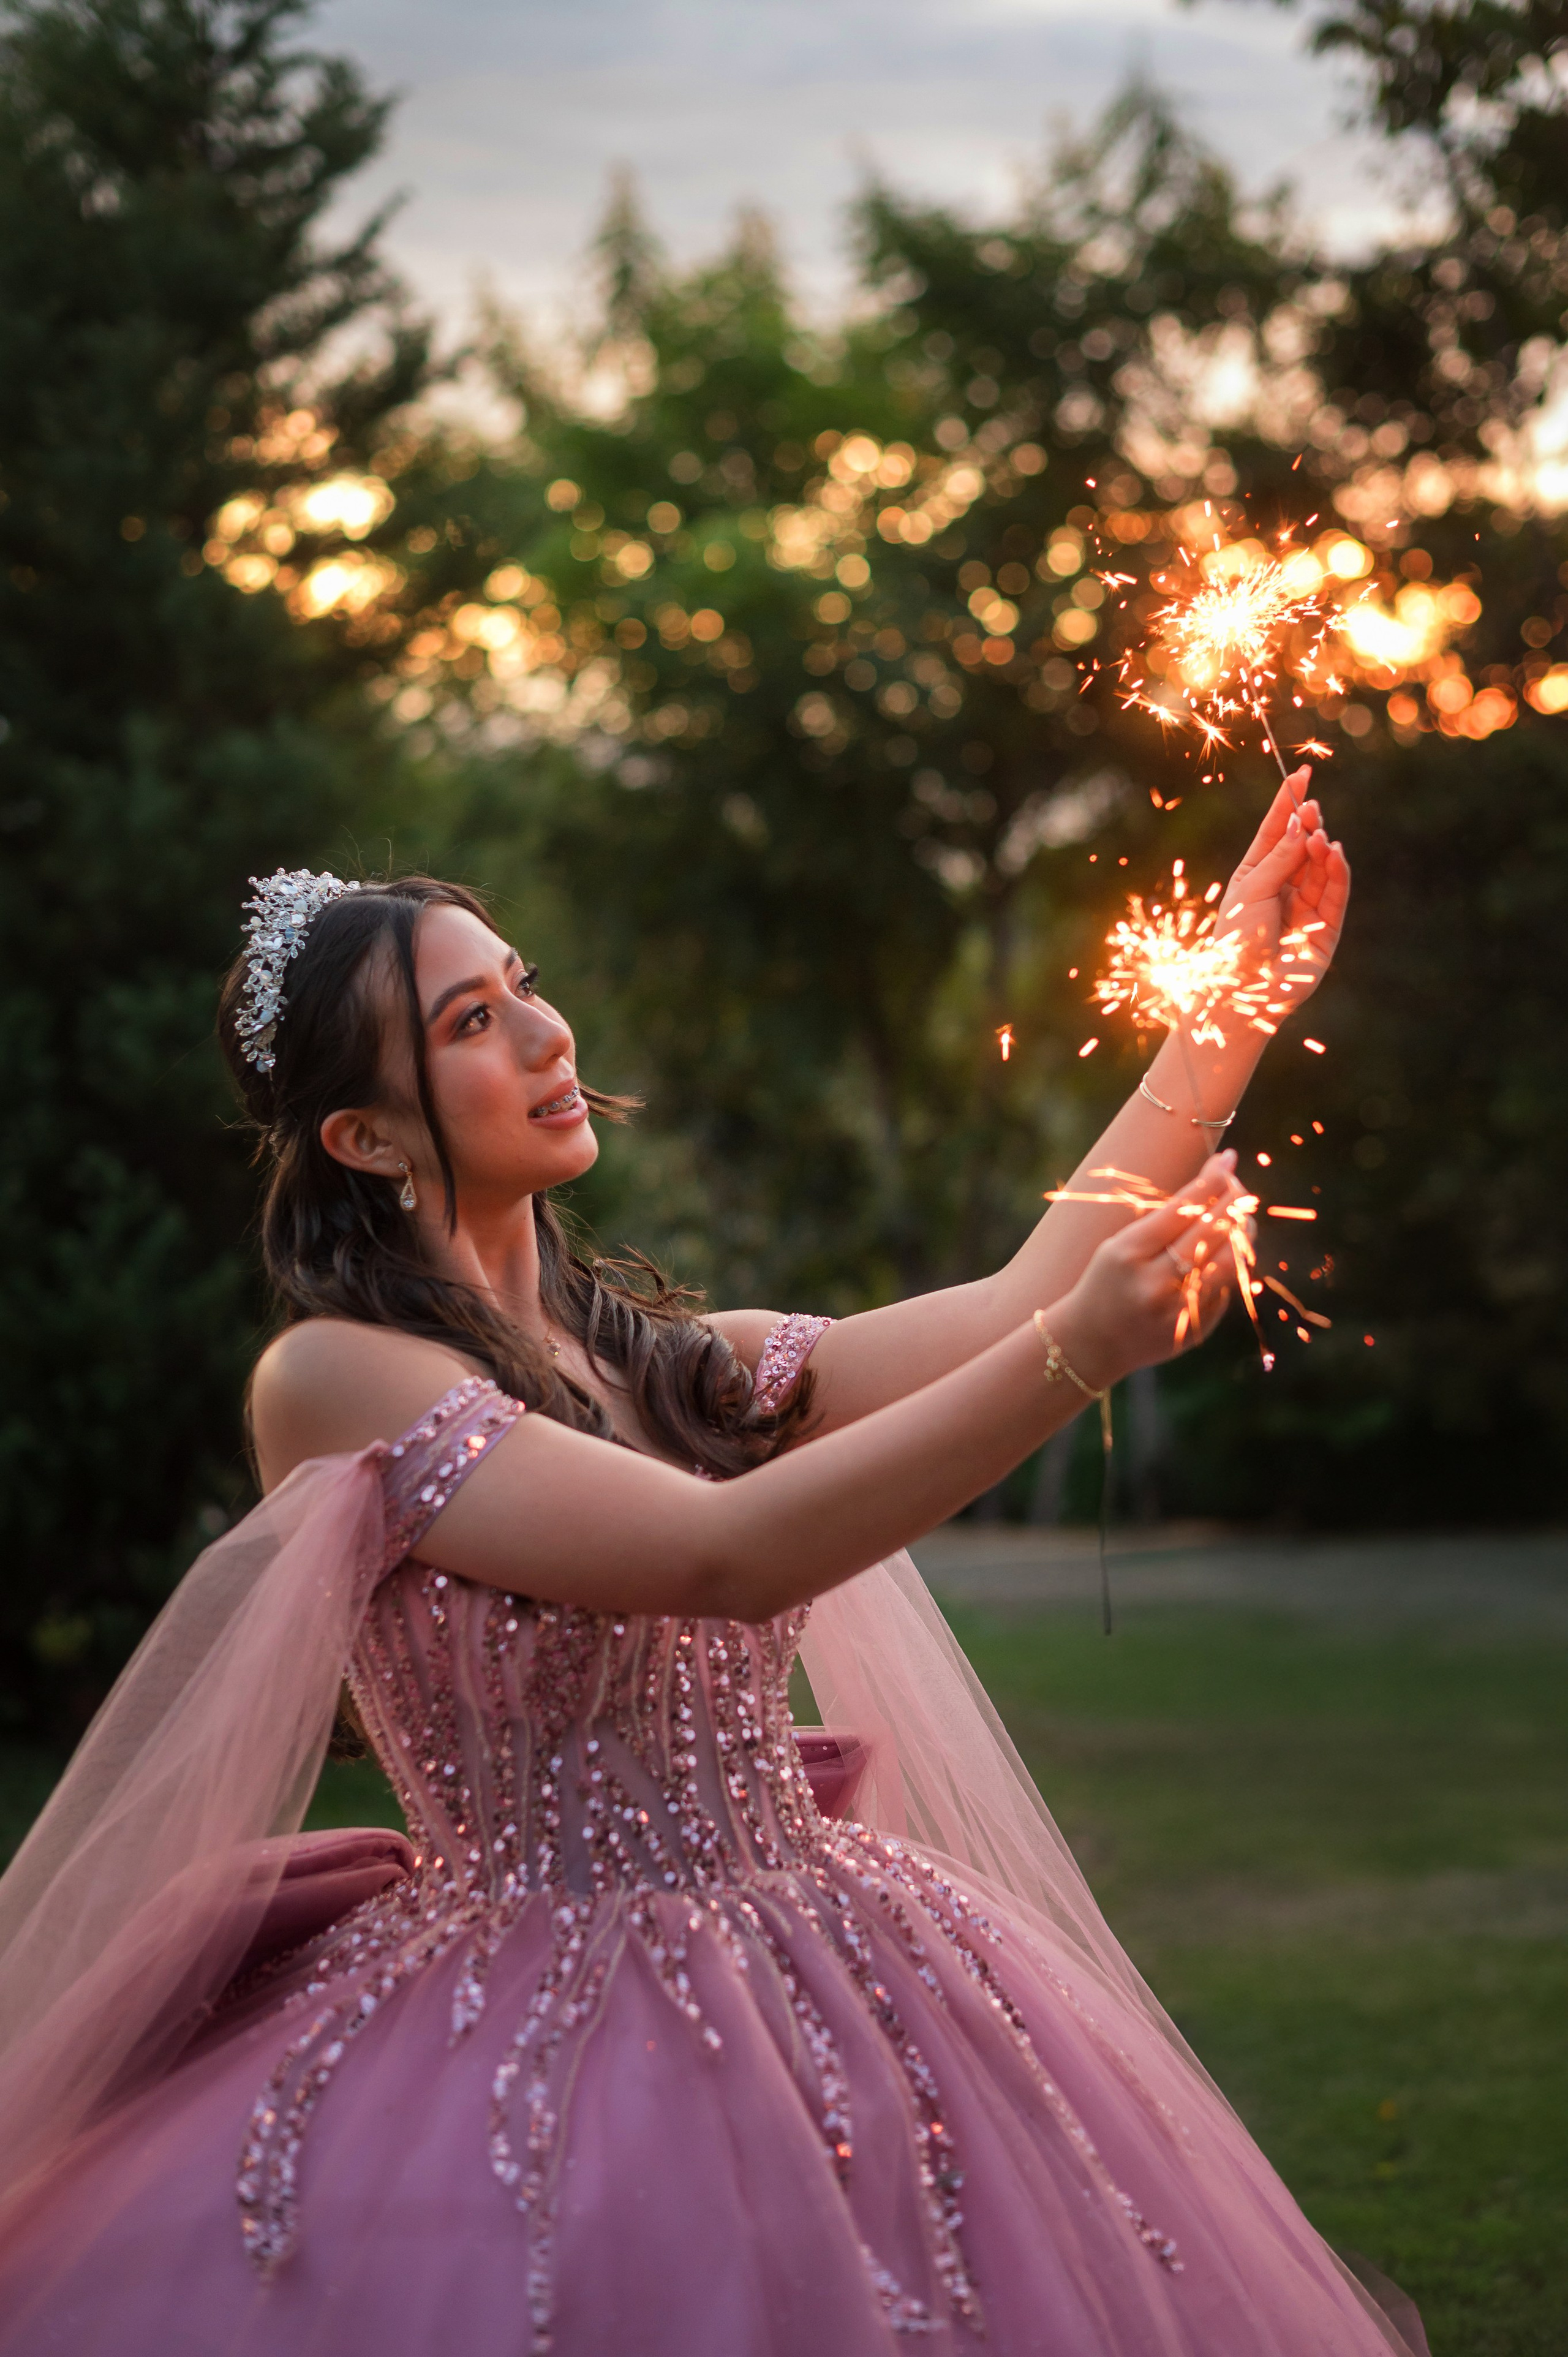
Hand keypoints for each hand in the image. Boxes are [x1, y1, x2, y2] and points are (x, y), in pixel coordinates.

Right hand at [1045, 1154, 1245, 1390]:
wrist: (1091, 1342)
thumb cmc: (1105, 1282)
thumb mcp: (1119, 1245)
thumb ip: (1163, 1222)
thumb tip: (1213, 1185)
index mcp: (1128, 1253)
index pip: (1183, 1208)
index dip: (1211, 1180)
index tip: (1227, 1159)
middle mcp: (1155, 1283)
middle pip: (1212, 1232)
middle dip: (1233, 1200)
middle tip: (1239, 1185)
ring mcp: (1177, 1310)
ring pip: (1230, 1261)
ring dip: (1243, 1232)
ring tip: (1242, 1217)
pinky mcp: (1194, 1330)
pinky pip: (1226, 1288)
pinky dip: (1230, 1266)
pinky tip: (1225, 1253)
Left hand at [1219, 768, 1350, 1006]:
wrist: (1239, 991)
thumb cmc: (1234, 940)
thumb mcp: (1251, 890)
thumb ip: (1280, 858)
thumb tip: (1304, 826)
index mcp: (1255, 876)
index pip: (1276, 832)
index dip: (1289, 803)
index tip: (1302, 772)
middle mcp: (1283, 889)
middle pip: (1302, 846)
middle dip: (1309, 825)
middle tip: (1312, 807)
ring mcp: (1306, 908)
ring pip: (1322, 868)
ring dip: (1322, 849)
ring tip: (1320, 837)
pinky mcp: (1326, 929)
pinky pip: (1336, 893)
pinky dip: (1338, 871)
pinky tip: (1334, 853)